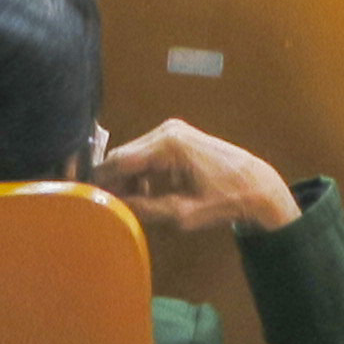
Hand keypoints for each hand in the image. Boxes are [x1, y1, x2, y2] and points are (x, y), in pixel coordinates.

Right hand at [93, 117, 300, 237]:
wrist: (257, 185)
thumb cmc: (225, 200)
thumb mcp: (183, 214)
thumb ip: (146, 209)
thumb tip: (114, 209)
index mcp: (169, 145)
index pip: (119, 161)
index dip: (100, 182)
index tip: (86, 201)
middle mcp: (167, 130)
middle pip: (122, 156)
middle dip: (113, 181)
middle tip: (106, 208)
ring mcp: (172, 130)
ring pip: (132, 155)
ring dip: (127, 179)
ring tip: (131, 205)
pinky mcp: (176, 135)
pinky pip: (146, 153)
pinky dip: (141, 172)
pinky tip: (147, 193)